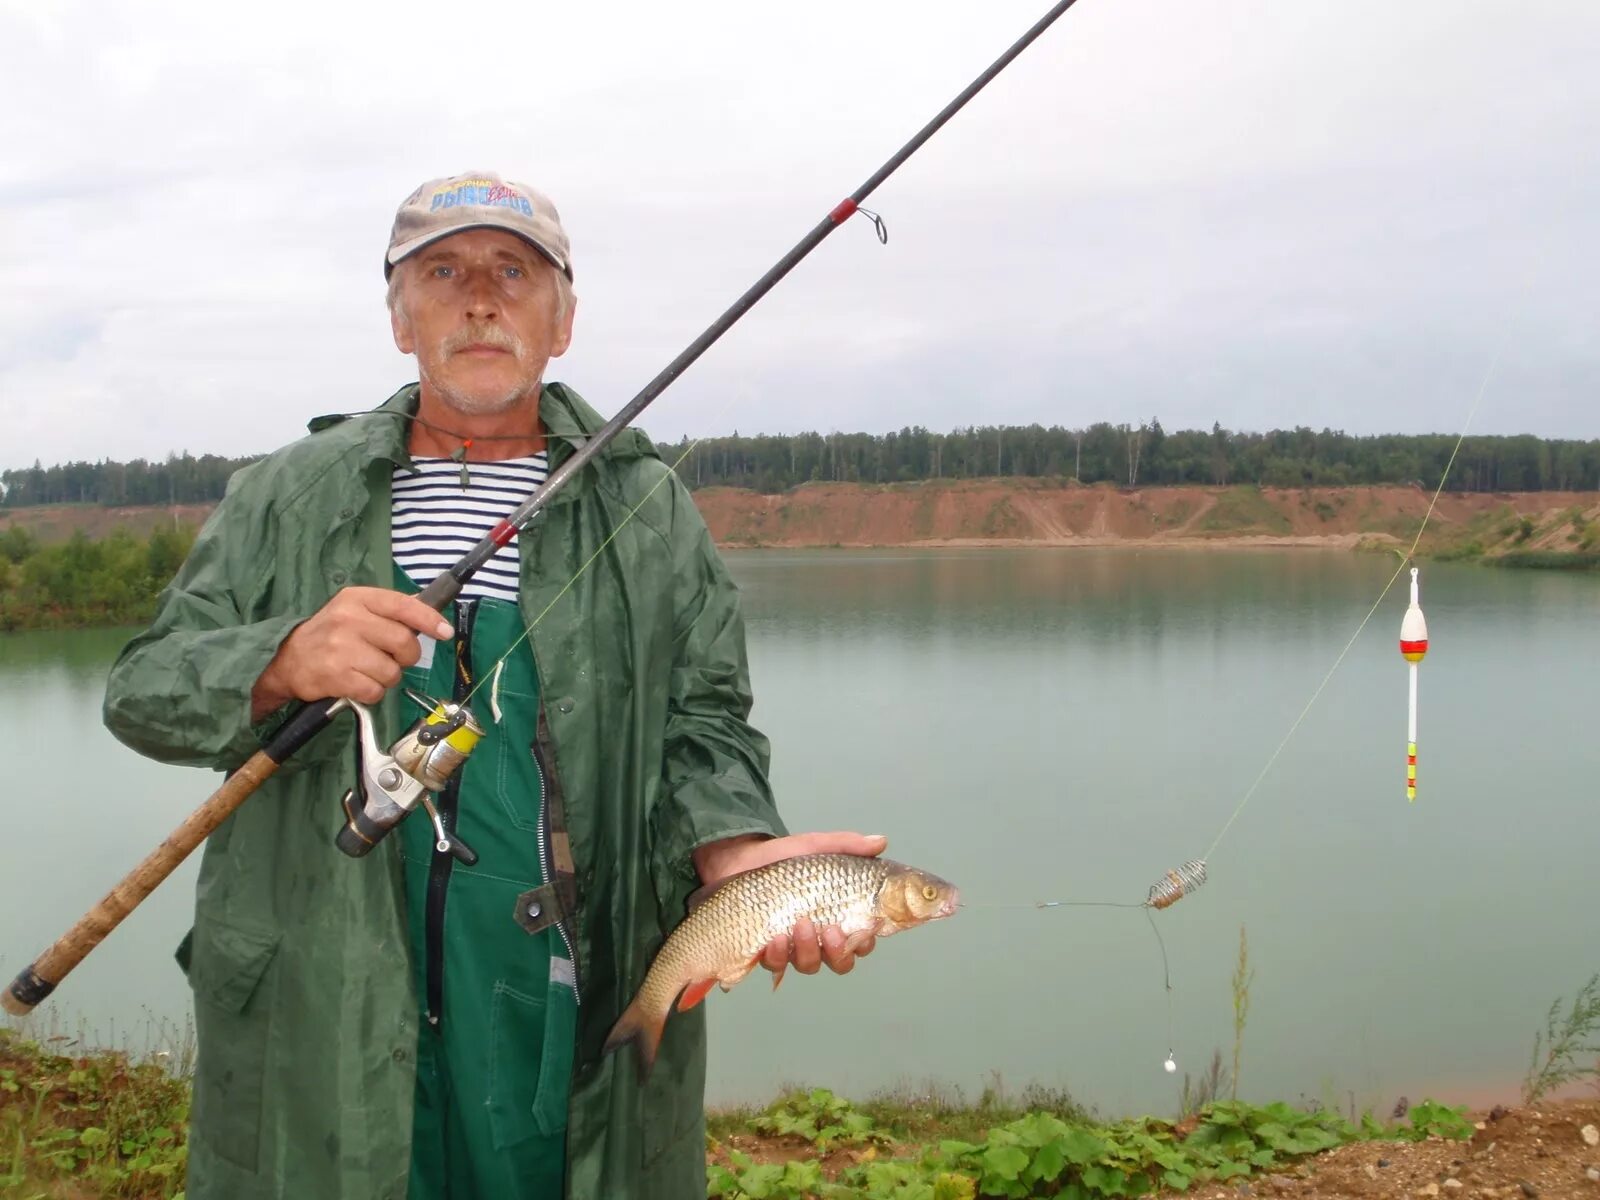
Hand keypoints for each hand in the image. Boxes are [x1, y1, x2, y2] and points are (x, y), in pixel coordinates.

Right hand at [251, 587, 453, 719]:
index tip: (445, 632)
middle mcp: (348, 619)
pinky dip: (372, 692)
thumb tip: (429, 611)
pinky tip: (358, 684)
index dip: (428, 619)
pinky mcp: (336, 676)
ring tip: (368, 671)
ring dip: (387, 677)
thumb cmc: (329, 634)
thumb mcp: (355, 610)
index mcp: (357, 599)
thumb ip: (389, 611)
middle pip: (403, 642)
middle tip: (393, 659)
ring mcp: (341, 648)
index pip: (403, 605)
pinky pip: (375, 690)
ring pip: (392, 670)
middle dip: (406, 656)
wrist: (286, 660)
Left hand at [692, 830, 888, 981]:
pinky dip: (778, 955)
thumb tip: (881, 841)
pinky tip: (775, 938)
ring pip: (810, 965)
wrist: (738, 861)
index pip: (862, 940)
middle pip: (841, 962)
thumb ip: (847, 845)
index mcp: (837, 916)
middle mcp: (819, 938)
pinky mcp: (767, 951)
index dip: (867, 940)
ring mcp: (793, 947)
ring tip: (800, 925)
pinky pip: (777, 965)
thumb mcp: (815, 846)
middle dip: (839, 952)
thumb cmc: (781, 858)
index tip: (866, 927)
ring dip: (808, 951)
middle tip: (831, 931)